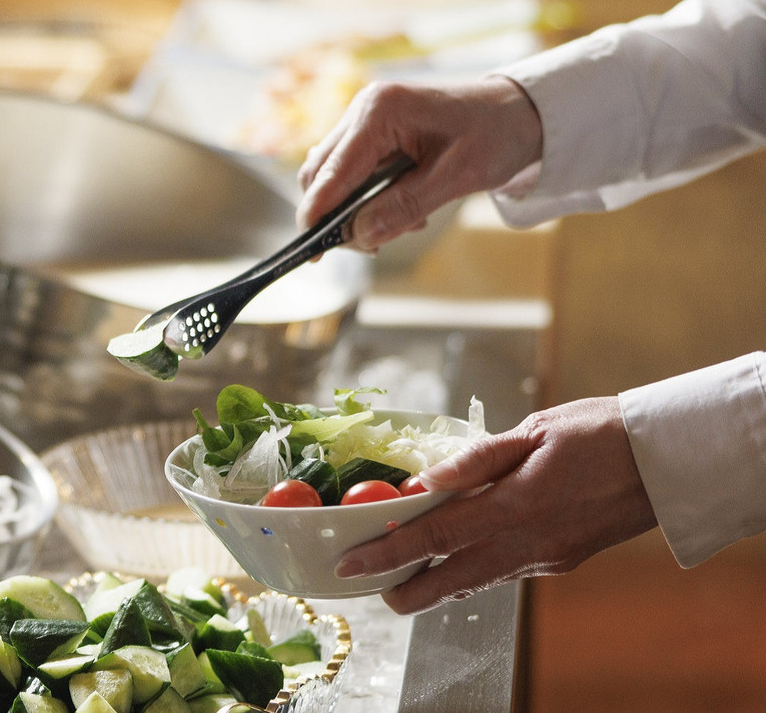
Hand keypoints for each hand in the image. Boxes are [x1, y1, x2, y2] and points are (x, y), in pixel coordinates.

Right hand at [296, 76, 544, 250]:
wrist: (518, 112)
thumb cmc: (495, 134)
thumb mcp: (456, 177)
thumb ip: (404, 207)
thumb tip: (359, 236)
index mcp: (381, 112)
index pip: (333, 170)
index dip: (317, 213)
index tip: (309, 251)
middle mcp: (364, 110)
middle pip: (321, 173)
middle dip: (335, 216)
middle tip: (367, 246)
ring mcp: (365, 120)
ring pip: (333, 176)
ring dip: (353, 209)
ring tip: (399, 225)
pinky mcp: (372, 134)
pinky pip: (351, 173)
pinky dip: (365, 199)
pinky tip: (398, 209)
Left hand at [333, 397, 657, 614]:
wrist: (671, 460)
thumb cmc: (603, 432)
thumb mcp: (535, 430)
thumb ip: (476, 458)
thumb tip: (425, 479)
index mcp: (515, 505)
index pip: (434, 536)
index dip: (387, 554)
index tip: (351, 565)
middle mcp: (526, 541)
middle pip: (448, 582)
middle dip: (402, 590)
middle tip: (366, 583)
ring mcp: (544, 558)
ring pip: (475, 582)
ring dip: (434, 582)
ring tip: (399, 573)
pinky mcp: (560, 561)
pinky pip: (503, 572)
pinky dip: (472, 569)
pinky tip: (456, 556)